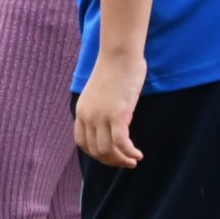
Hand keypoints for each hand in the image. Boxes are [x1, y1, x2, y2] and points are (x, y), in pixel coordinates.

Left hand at [75, 51, 146, 168]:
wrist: (119, 56)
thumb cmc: (114, 72)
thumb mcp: (100, 96)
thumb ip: (101, 112)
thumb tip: (111, 128)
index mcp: (81, 111)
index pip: (82, 143)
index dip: (97, 155)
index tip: (112, 157)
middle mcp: (87, 115)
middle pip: (95, 150)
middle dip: (112, 161)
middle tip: (127, 162)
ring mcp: (100, 115)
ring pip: (107, 150)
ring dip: (121, 160)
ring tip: (133, 160)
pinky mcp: (116, 114)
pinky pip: (121, 143)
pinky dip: (129, 153)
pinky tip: (138, 155)